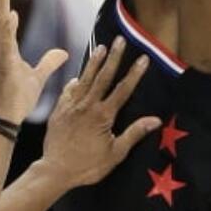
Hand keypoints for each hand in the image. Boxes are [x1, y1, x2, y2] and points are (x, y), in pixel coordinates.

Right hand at [0, 0, 67, 122]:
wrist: (5, 120)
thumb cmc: (16, 99)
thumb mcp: (37, 76)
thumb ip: (49, 61)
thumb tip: (62, 52)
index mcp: (6, 45)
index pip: (4, 12)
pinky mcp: (3, 65)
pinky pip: (4, 42)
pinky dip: (6, 27)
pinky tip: (8, 13)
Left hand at [40, 36, 159, 185]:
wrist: (55, 170)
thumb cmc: (88, 166)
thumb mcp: (115, 154)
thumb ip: (134, 133)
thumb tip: (155, 120)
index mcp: (103, 116)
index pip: (123, 89)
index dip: (134, 73)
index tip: (143, 58)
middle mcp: (87, 106)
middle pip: (103, 77)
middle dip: (113, 57)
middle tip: (120, 40)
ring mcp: (71, 106)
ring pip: (84, 79)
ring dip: (94, 62)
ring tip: (101, 47)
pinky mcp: (59, 111)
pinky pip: (68, 91)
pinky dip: (74, 82)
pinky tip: (77, 76)